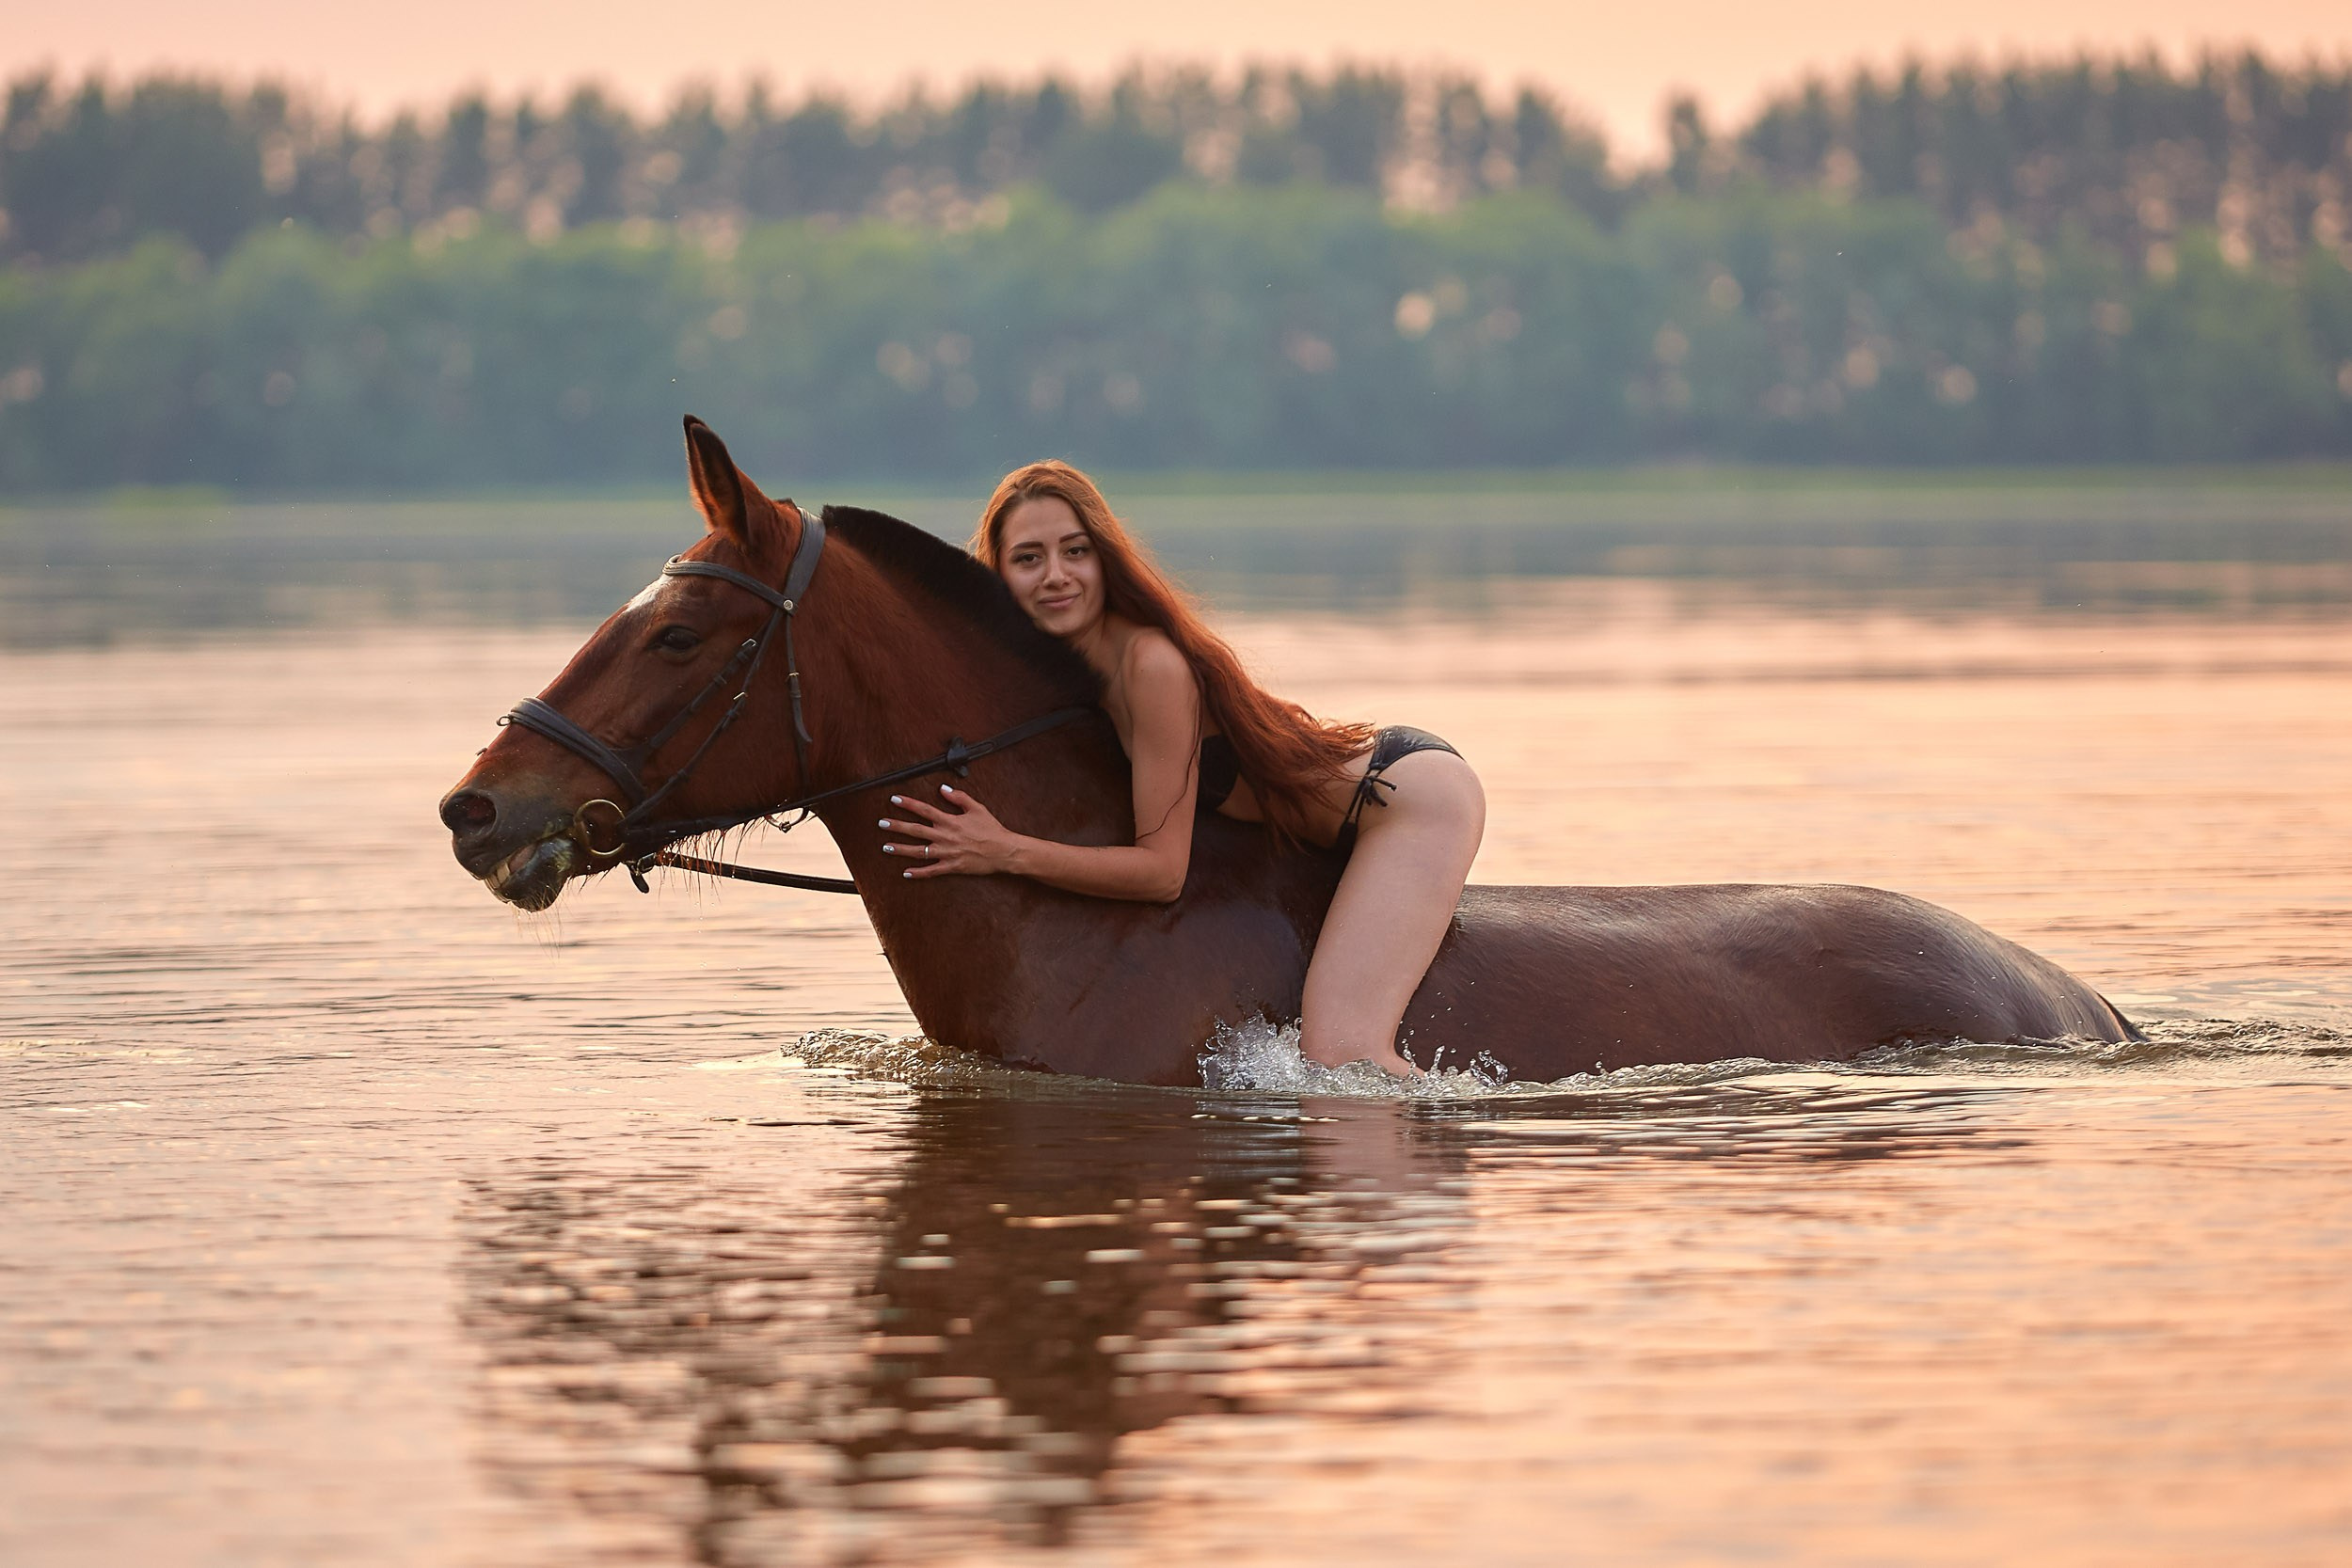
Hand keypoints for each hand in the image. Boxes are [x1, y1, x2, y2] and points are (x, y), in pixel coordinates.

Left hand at [877, 784, 1017, 878]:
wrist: (1004, 851)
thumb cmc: (992, 830)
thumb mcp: (977, 808)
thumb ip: (959, 798)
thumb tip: (943, 789)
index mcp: (950, 821)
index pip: (924, 810)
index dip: (908, 804)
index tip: (894, 799)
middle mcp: (944, 836)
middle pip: (915, 830)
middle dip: (896, 826)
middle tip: (881, 823)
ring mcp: (946, 853)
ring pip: (918, 851)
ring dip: (900, 849)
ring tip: (885, 847)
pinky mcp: (951, 867)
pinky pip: (931, 871)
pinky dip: (918, 873)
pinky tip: (906, 873)